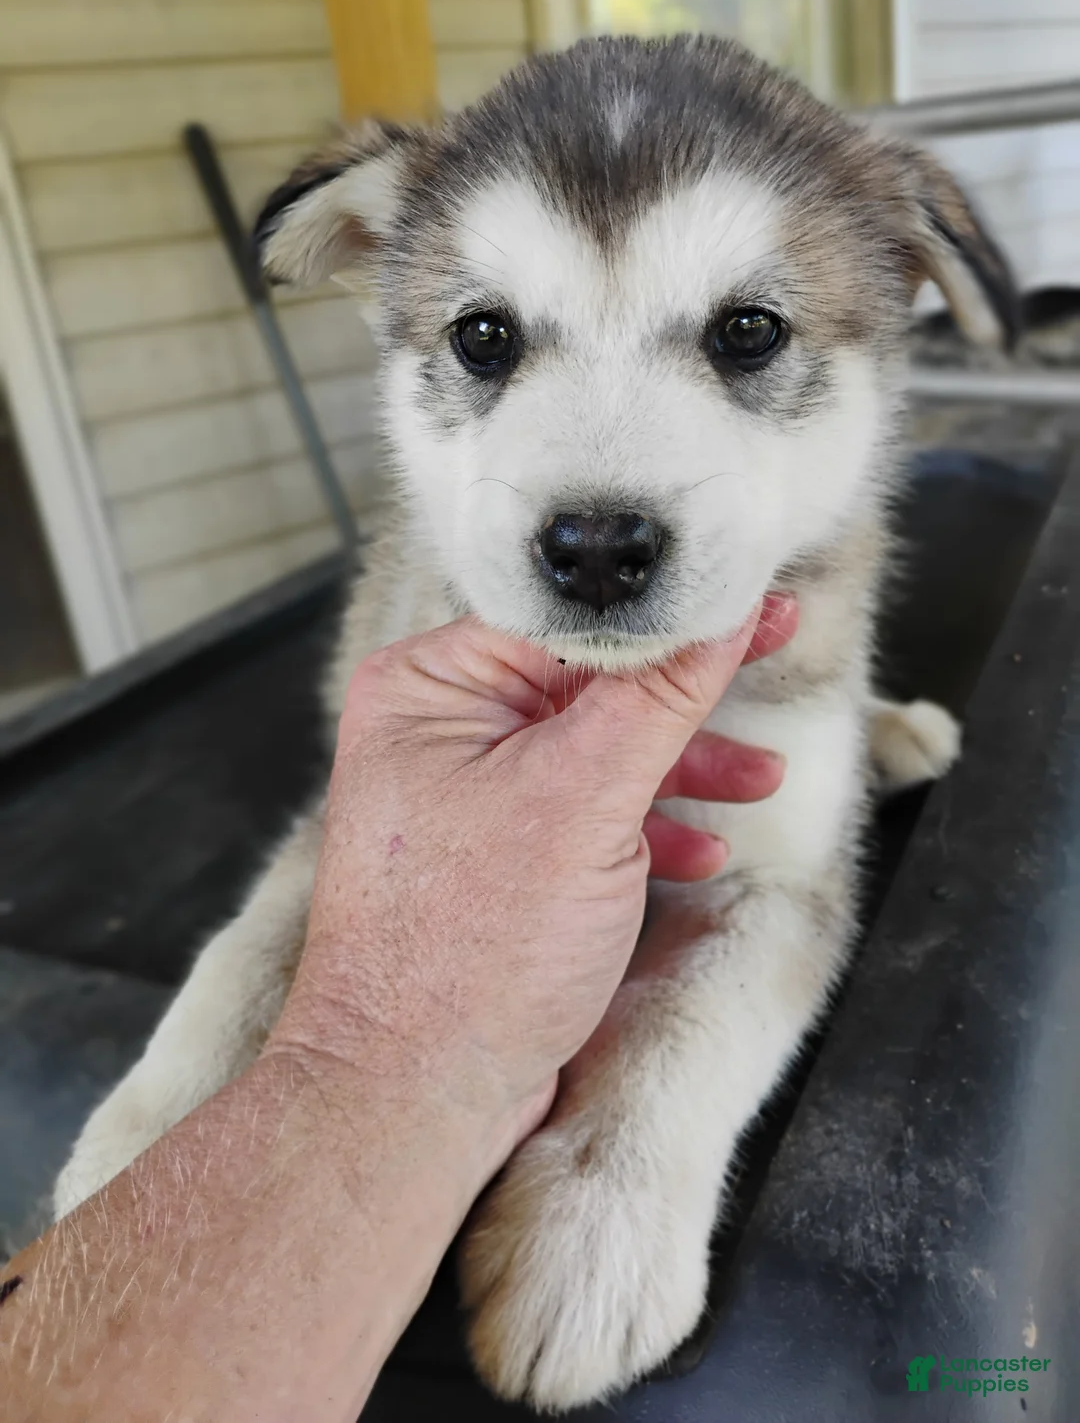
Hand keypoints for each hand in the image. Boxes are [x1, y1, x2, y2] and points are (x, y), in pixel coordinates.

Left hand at [267, 598, 796, 1161]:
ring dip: (679, 770)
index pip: (565, 622)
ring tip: (759, 782)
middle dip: (682, 696)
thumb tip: (720, 614)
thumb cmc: (472, 947)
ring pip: (591, 755)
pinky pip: (580, 817)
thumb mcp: (585, 799)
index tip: (750, 600)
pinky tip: (699, 852)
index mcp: (429, 688)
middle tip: (771, 650)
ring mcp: (465, 799)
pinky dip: (642, 829)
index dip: (665, 616)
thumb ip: (659, 698)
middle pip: (584, 683)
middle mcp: (437, 732)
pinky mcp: (495, 859)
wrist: (417, 1095)